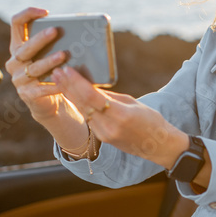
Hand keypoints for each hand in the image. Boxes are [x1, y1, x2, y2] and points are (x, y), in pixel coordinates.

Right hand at [6, 7, 69, 121]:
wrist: (48, 102)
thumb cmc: (52, 72)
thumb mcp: (49, 55)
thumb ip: (56, 41)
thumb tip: (80, 24)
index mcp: (18, 46)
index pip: (16, 23)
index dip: (28, 14)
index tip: (46, 12)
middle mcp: (15, 61)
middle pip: (25, 47)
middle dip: (40, 39)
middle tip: (55, 31)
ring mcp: (18, 79)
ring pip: (34, 67)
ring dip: (49, 61)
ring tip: (63, 55)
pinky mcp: (27, 94)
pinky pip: (40, 88)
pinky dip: (53, 84)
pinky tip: (64, 80)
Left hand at [51, 65, 188, 168]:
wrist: (159, 146)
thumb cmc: (151, 120)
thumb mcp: (133, 103)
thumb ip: (110, 97)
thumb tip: (91, 87)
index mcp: (120, 115)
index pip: (92, 96)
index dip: (77, 82)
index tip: (67, 70)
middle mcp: (109, 126)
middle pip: (83, 103)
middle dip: (68, 87)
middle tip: (55, 71)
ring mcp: (105, 134)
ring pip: (82, 111)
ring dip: (69, 95)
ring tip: (58, 81)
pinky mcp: (103, 138)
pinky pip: (88, 118)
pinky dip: (79, 105)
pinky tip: (71, 95)